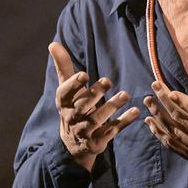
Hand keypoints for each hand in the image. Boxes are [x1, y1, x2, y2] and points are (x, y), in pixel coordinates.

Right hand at [49, 42, 141, 171]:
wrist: (73, 143)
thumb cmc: (72, 107)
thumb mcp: (66, 89)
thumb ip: (63, 67)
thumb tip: (52, 43)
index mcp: (63, 103)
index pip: (65, 94)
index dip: (73, 85)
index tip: (83, 75)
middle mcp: (72, 118)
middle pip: (83, 106)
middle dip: (95, 94)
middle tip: (108, 80)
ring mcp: (84, 132)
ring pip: (98, 120)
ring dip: (112, 107)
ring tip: (125, 94)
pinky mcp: (98, 142)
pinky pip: (112, 131)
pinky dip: (124, 122)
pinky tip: (135, 112)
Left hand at [143, 63, 187, 182]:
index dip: (183, 102)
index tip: (169, 91)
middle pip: (181, 119)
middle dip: (165, 102)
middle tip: (154, 86)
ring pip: (174, 132)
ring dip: (159, 117)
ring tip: (148, 102)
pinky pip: (173, 146)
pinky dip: (160, 134)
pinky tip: (150, 123)